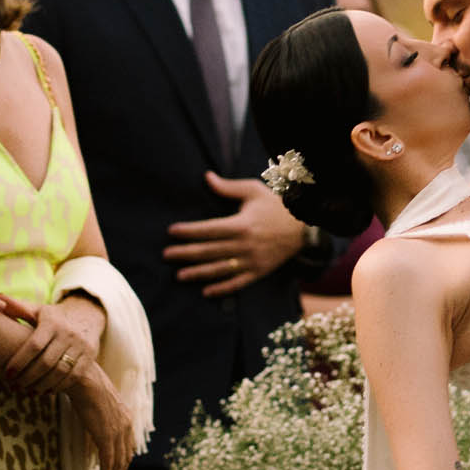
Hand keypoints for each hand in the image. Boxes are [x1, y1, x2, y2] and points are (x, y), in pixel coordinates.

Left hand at [4, 295, 104, 393]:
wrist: (88, 314)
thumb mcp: (38, 310)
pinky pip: (74, 376)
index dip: (20, 362)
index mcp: (52, 322)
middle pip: (46, 362)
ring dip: (42, 385)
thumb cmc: (54, 316)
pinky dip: (59, 386)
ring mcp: (81, 345)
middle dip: (28, 378)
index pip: (34, 345)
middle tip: (14, 386)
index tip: (7, 374)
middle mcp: (68, 334)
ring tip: (27, 391)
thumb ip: (18, 308)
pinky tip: (45, 391)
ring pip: (60, 372)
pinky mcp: (90, 356)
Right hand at [69, 368, 137, 469]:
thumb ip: (102, 415)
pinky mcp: (106, 435)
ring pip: (118, 461)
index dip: (123, 462)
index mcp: (126, 417)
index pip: (128, 446)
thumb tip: (95, 419)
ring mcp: (117, 431)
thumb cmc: (86, 387)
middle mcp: (126, 425)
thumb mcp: (99, 403)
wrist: (83, 378)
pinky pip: (108, 460)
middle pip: (126, 457)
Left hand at [163, 170, 306, 296]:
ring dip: (198, 273)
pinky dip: (222, 289)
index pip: (209, 229)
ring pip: (220, 269)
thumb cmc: (275, 205)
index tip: (171, 231)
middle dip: (186, 253)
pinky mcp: (259, 271)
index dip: (189, 231)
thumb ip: (228, 187)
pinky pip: (238, 283)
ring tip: (179, 275)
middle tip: (166, 255)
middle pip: (210, 251)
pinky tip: (206, 292)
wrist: (303, 226)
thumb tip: (207, 177)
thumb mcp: (253, 191)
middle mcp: (245, 245)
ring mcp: (252, 261)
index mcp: (242, 224)